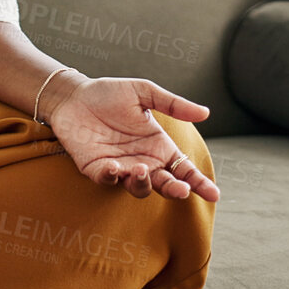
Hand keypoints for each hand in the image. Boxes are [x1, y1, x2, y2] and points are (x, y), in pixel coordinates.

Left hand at [44, 76, 219, 201]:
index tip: (214, 194)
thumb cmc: (109, 94)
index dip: (199, 183)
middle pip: (165, 184)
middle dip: (175, 189)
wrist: (74, 95)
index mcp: (158, 146)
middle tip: (181, 189)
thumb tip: (206, 112)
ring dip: (142, 183)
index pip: (183, 169)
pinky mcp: (97, 169)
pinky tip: (114, 167)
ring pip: (138, 187)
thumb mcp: (144, 93)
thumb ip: (172, 104)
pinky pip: (107, 179)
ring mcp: (121, 168)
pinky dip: (112, 177)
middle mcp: (143, 161)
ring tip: (140, 169)